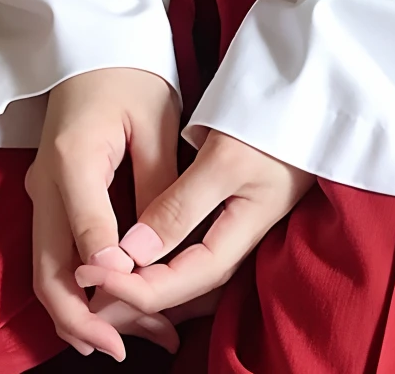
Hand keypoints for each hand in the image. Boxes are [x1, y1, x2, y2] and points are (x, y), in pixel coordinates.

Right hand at [27, 65, 185, 359]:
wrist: (90, 38)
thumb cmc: (129, 71)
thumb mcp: (155, 121)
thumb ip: (155, 186)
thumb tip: (155, 251)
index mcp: (72, 160)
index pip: (87, 238)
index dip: (113, 281)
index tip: (145, 309)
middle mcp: (45, 185)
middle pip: (51, 274)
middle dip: (89, 319)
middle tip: (132, 348)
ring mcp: (41, 194)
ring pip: (49, 274)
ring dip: (85, 313)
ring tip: (137, 339)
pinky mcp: (49, 198)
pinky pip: (55, 257)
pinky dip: (80, 292)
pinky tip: (117, 309)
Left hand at [71, 129, 314, 328]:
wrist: (312, 94)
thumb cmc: (273, 121)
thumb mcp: (225, 159)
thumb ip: (180, 207)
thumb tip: (133, 254)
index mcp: (238, 237)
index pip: (178, 284)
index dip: (131, 289)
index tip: (90, 274)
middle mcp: (236, 244)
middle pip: (179, 293)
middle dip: (130, 300)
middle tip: (83, 293)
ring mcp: (233, 231)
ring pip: (182, 280)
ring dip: (141, 288)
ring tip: (99, 284)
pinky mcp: (228, 215)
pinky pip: (187, 257)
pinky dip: (156, 266)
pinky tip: (131, 259)